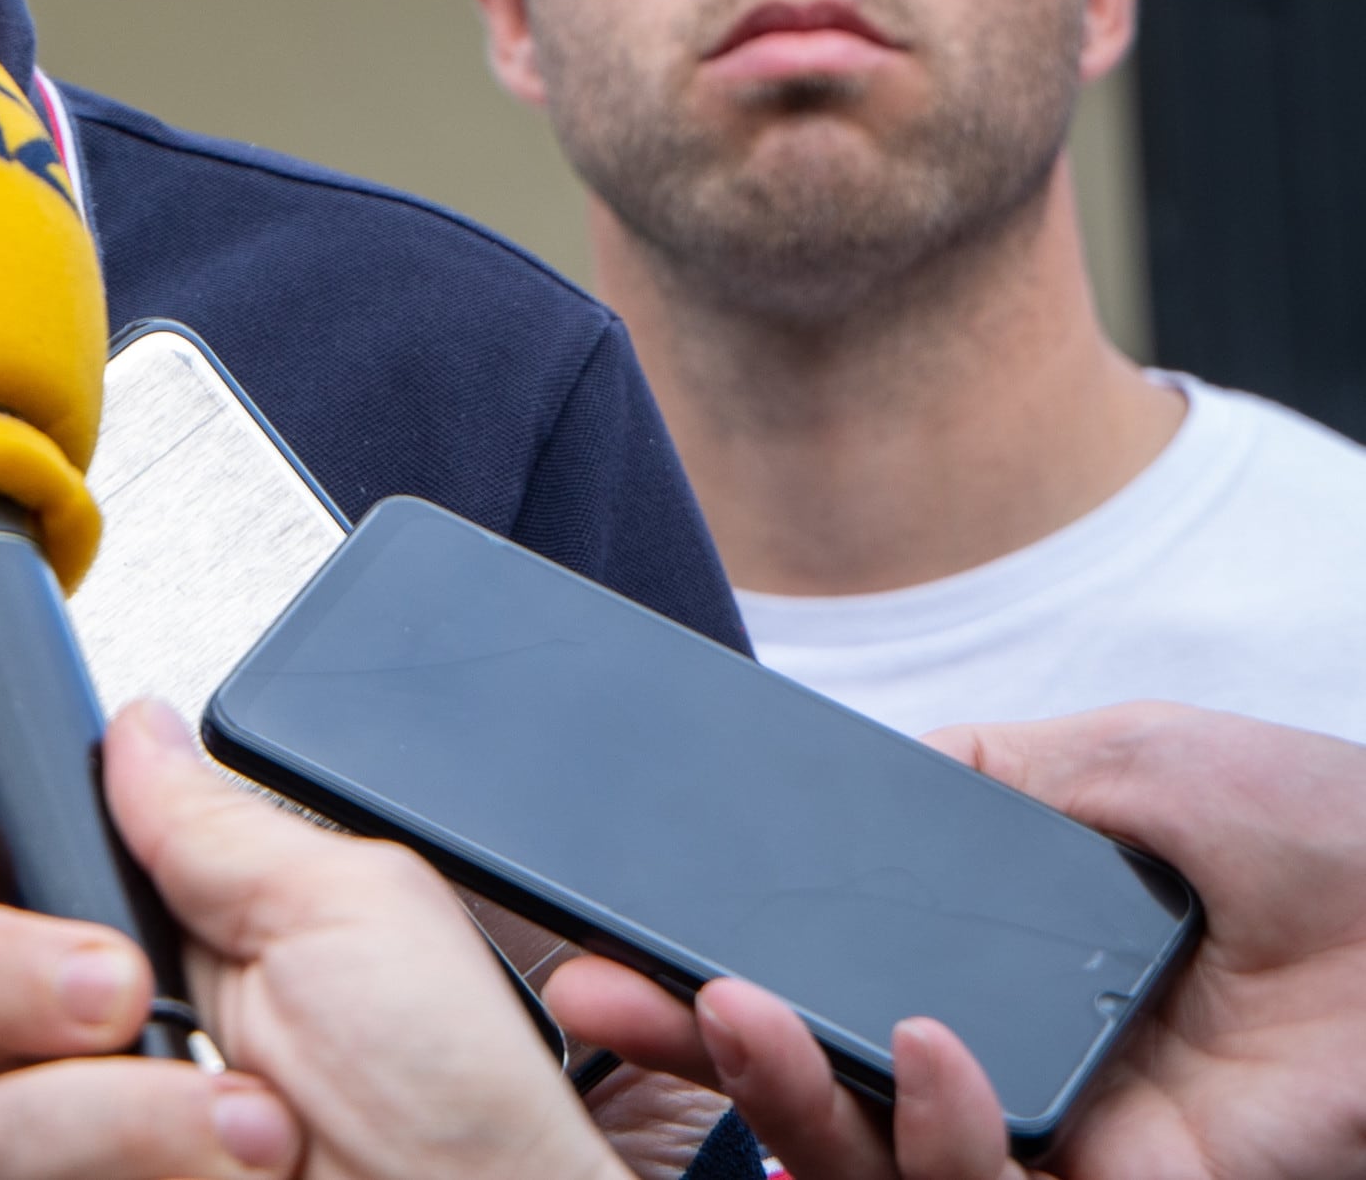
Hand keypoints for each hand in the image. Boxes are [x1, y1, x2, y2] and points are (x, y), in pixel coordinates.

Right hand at [0, 696, 617, 1179]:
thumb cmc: (472, 1111)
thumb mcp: (353, 910)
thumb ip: (214, 823)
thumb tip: (132, 732)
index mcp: (167, 945)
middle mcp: (115, 1054)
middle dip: (8, 976)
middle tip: (121, 988)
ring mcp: (104, 1155)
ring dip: (118, 1111)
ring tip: (255, 1123)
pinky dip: (133, 1170)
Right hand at [547, 702, 1365, 1179]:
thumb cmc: (1326, 833)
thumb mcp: (1120, 758)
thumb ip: (978, 774)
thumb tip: (838, 774)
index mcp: (988, 960)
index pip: (818, 979)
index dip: (704, 969)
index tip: (609, 939)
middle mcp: (1009, 1064)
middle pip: (815, 1086)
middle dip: (688, 1049)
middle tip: (602, 1000)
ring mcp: (1067, 1147)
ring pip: (876, 1166)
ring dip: (786, 1100)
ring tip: (730, 1013)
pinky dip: (948, 1141)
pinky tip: (933, 1049)